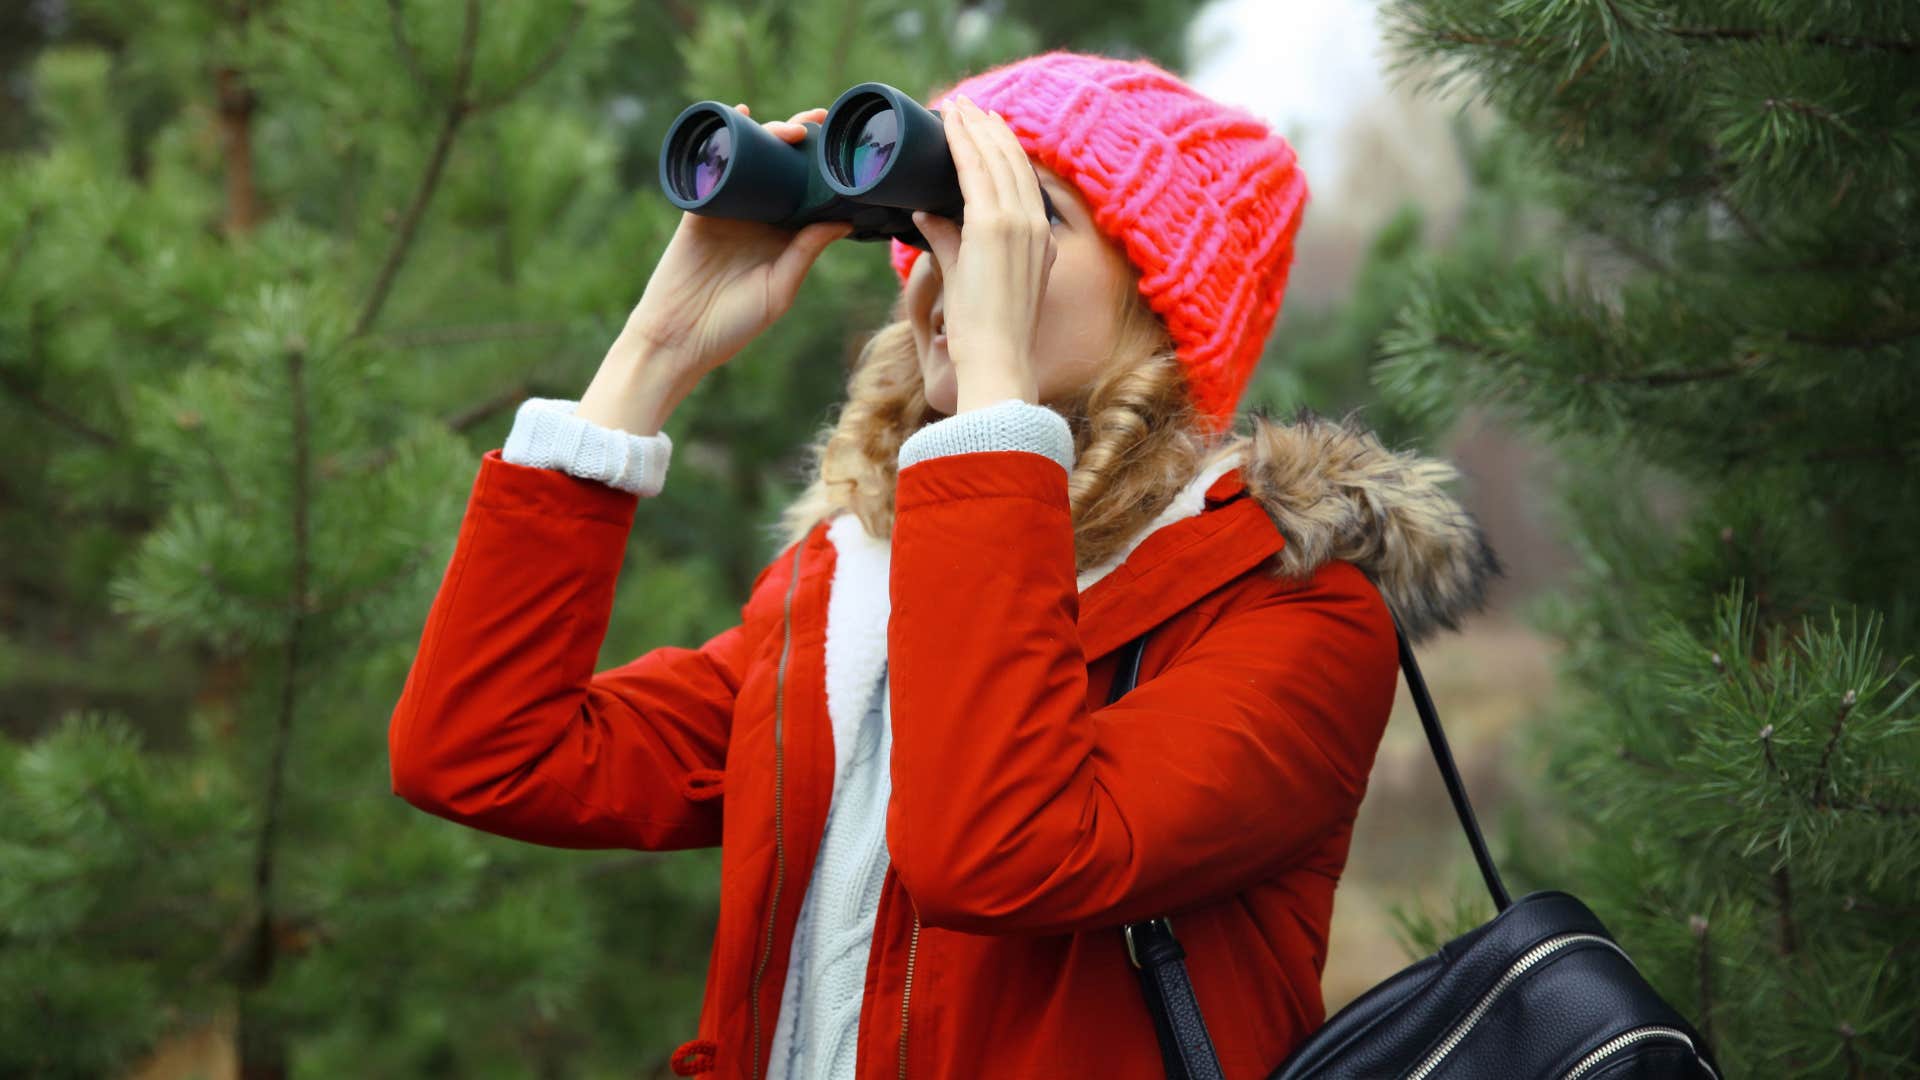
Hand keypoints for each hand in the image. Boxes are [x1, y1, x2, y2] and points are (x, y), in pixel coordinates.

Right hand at [615, 104, 852, 379]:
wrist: (677, 337)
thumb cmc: (733, 325)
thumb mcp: (779, 288)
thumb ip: (806, 252)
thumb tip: (843, 218)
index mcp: (783, 238)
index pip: (809, 194)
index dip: (825, 170)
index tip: (845, 149)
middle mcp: (758, 218)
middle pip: (782, 169)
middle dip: (799, 143)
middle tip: (819, 124)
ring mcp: (728, 208)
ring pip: (751, 161)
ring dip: (768, 136)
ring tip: (789, 127)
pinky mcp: (699, 205)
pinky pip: (711, 164)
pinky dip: (722, 139)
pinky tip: (737, 116)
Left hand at [911, 94, 1055, 404]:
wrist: (997, 356)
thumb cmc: (985, 329)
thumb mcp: (971, 278)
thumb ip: (949, 243)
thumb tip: (924, 216)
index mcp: (1040, 239)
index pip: (1022, 180)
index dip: (1003, 148)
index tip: (984, 126)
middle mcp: (1034, 225)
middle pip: (1012, 161)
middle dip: (988, 129)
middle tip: (967, 105)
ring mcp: (1016, 224)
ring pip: (995, 160)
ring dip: (974, 128)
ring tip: (957, 106)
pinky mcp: (992, 228)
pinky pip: (975, 173)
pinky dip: (963, 145)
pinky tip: (951, 125)